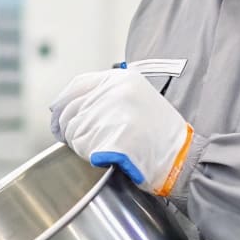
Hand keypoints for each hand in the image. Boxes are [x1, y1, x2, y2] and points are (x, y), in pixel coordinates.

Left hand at [49, 67, 193, 195]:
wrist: (183, 159)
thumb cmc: (161, 134)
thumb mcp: (139, 98)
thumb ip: (108, 95)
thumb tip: (68, 104)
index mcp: (122, 79)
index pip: (78, 84)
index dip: (63, 101)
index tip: (56, 113)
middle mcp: (114, 92)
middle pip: (71, 109)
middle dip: (68, 128)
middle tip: (77, 139)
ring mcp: (112, 114)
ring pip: (74, 130)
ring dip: (80, 143)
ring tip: (102, 148)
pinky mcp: (109, 138)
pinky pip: (81, 147)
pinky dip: (87, 155)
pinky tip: (105, 156)